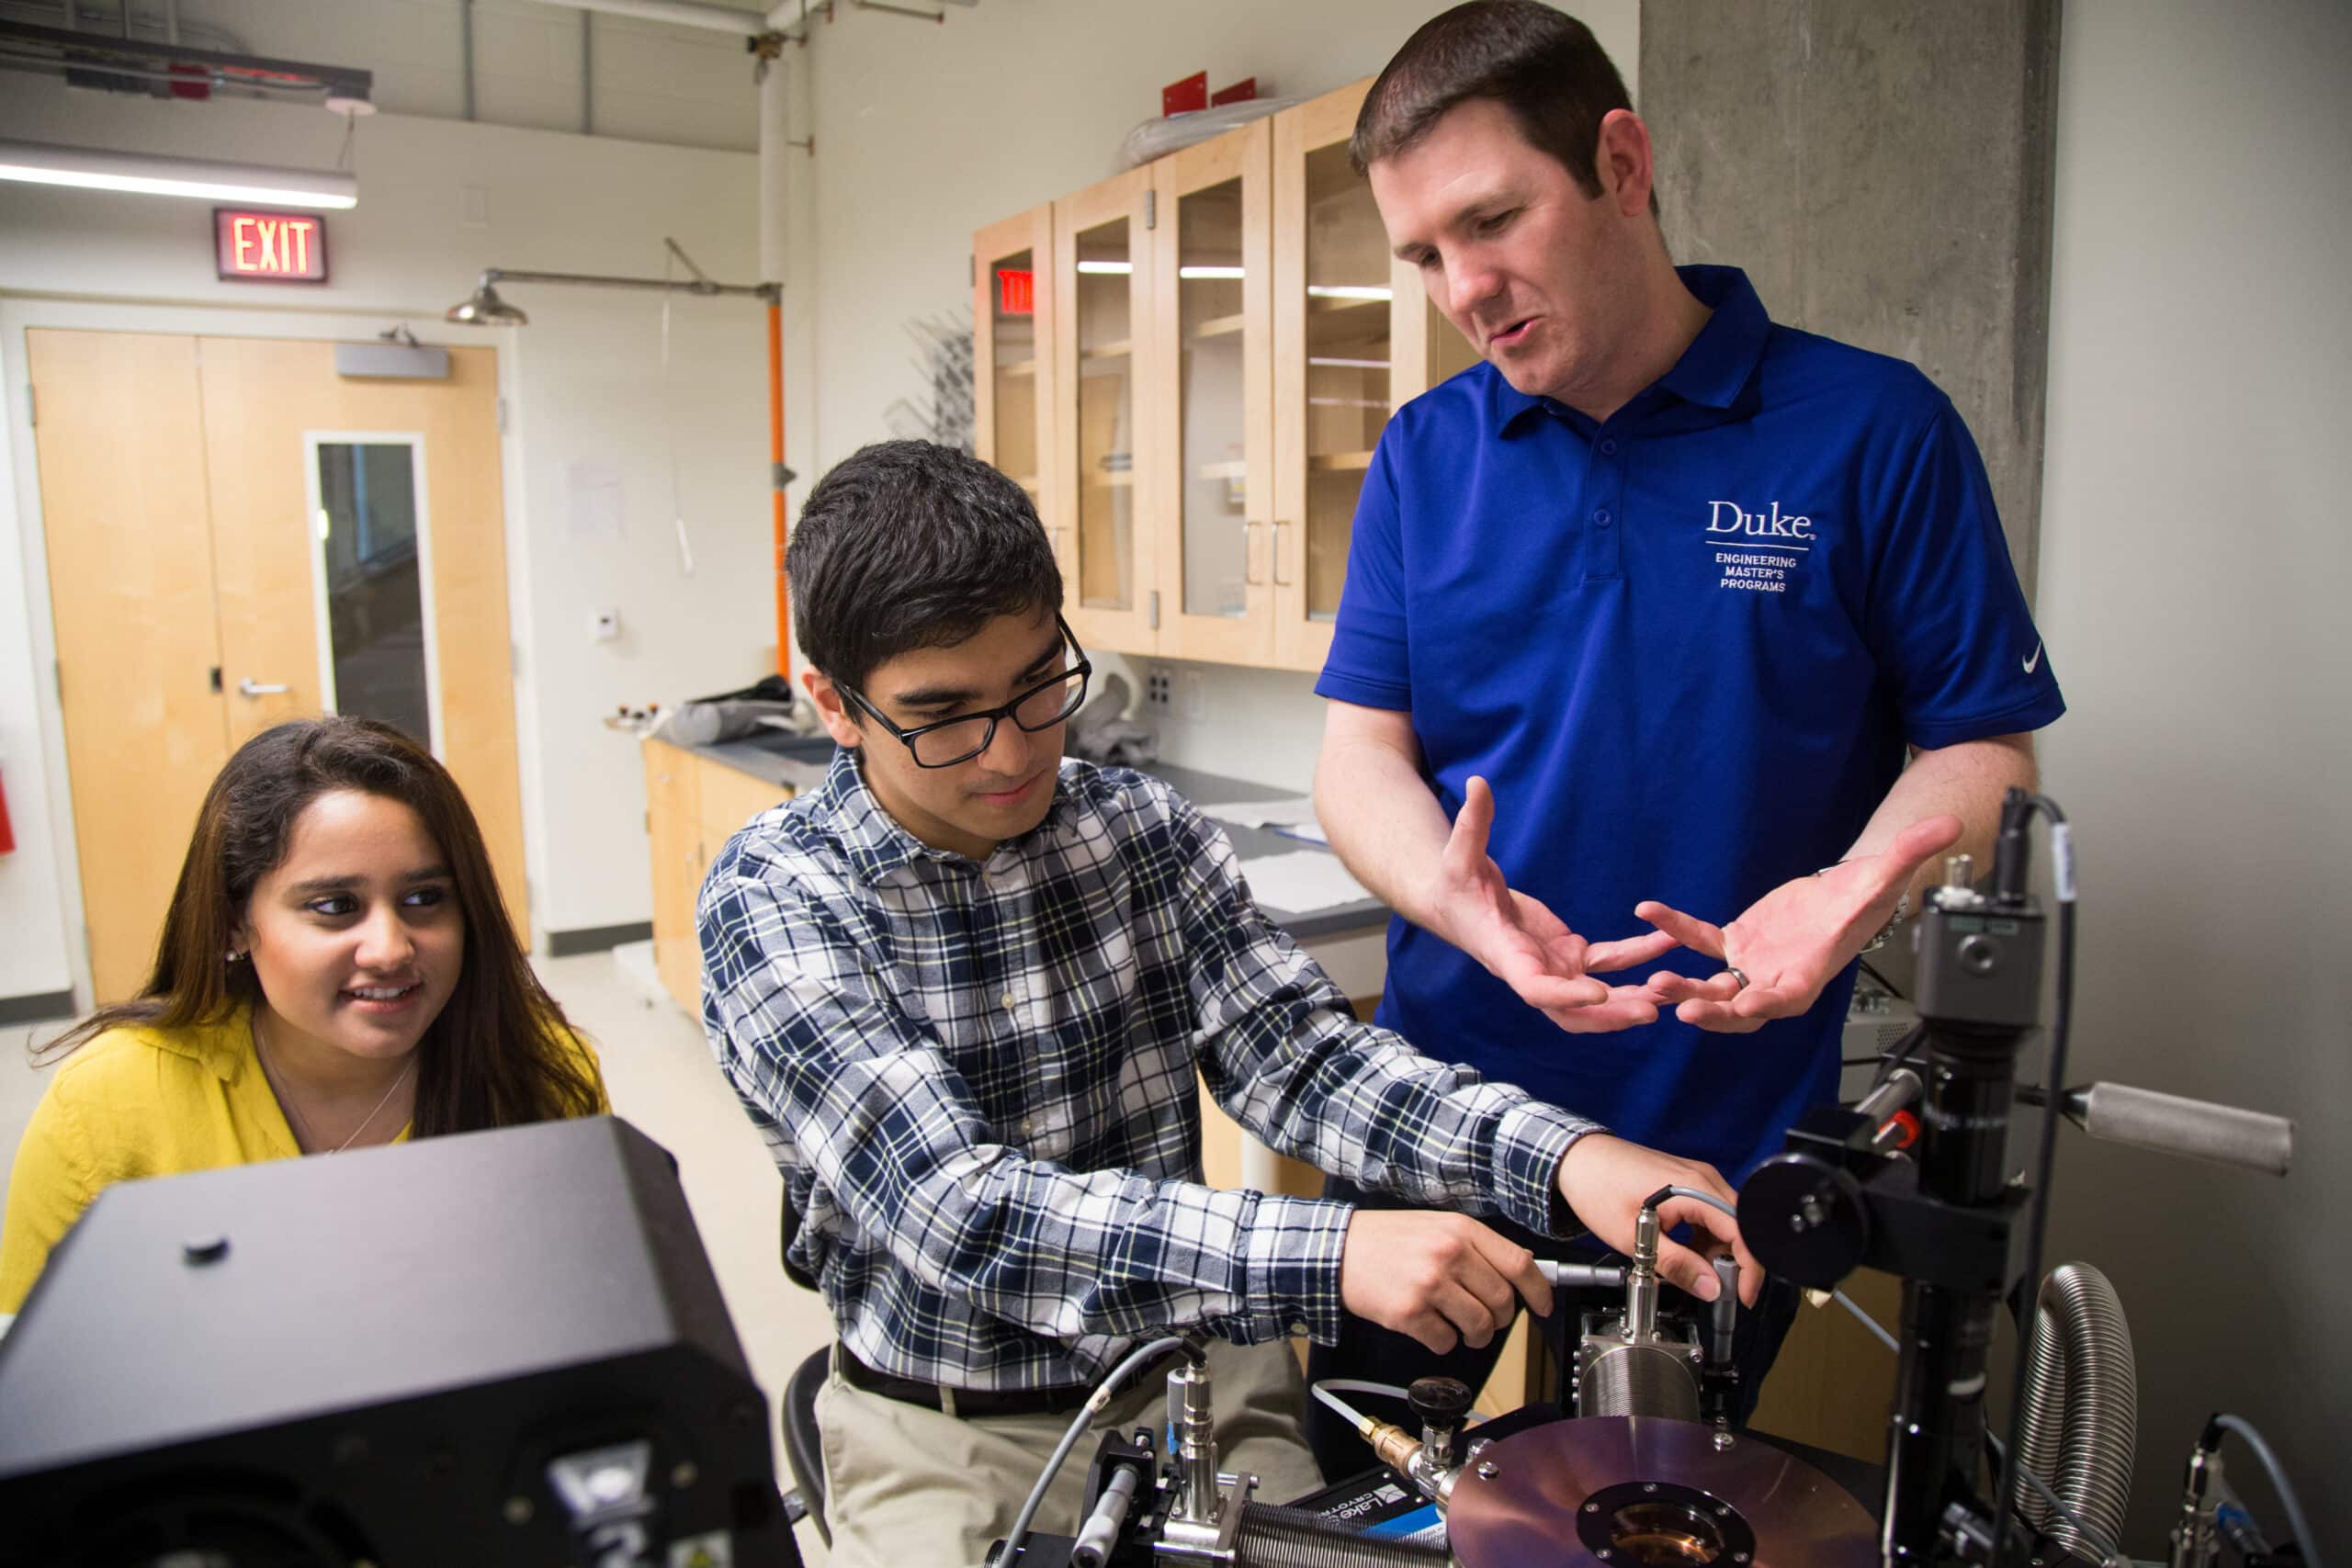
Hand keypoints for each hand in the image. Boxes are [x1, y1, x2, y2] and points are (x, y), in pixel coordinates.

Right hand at [1338, 1210, 1553, 1354]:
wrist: (1337, 1250)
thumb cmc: (1386, 1240)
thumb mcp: (1437, 1226)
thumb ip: (1476, 1245)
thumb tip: (1519, 1269)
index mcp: (1460, 1229)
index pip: (1518, 1264)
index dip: (1539, 1291)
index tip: (1544, 1306)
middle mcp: (1449, 1254)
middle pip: (1503, 1301)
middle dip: (1502, 1319)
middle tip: (1489, 1321)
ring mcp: (1429, 1284)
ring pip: (1480, 1326)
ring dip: (1477, 1336)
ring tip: (1463, 1330)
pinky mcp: (1409, 1312)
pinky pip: (1446, 1341)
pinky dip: (1444, 1341)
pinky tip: (1431, 1328)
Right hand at [1432, 777, 1679, 1032]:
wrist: (1458, 903)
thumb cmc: (1455, 881)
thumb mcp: (1460, 853)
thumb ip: (1472, 823)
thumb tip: (1477, 782)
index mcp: (1504, 954)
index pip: (1534, 988)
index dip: (1566, 995)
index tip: (1599, 992)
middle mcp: (1530, 971)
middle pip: (1572, 1011)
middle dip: (1611, 1016)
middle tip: (1652, 1010)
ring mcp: (1552, 967)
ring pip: (1595, 999)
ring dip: (1631, 999)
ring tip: (1674, 993)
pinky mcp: (1568, 955)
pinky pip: (1609, 962)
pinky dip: (1638, 957)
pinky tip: (1668, 942)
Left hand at [1556, 1134, 1762, 1304]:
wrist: (1577, 1160)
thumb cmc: (1598, 1188)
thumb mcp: (1636, 1240)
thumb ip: (1678, 1266)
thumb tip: (1711, 1288)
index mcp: (1696, 1189)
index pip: (1744, 1233)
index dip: (1751, 1268)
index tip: (1743, 1294)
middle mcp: (1703, 1179)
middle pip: (1740, 1229)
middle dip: (1731, 1263)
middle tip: (1712, 1286)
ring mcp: (1696, 1179)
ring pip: (1725, 1225)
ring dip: (1714, 1253)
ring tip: (1686, 1269)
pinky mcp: (1687, 1184)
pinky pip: (1709, 1217)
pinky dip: (1702, 1240)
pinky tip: (1682, 1252)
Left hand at [1635, 816, 1962, 1033]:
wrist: (1843, 892)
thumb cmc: (1865, 895)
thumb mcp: (1887, 874)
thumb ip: (1912, 853)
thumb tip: (1950, 825)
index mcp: (1810, 976)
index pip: (1787, 1001)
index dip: (1766, 1005)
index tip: (1745, 1007)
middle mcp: (1776, 980)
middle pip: (1740, 1009)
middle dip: (1712, 1012)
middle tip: (1681, 1008)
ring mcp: (1752, 966)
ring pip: (1712, 986)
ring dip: (1684, 987)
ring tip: (1653, 981)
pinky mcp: (1733, 944)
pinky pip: (1699, 941)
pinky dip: (1675, 930)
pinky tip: (1649, 912)